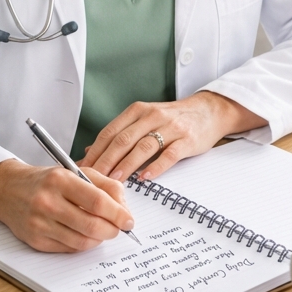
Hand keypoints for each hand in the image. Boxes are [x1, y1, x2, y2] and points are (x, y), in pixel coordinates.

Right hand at [0, 158, 133, 253]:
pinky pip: (69, 249)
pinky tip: (83, 234)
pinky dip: (82, 244)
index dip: (119, 214)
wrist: (7, 189)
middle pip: (92, 226)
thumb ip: (104, 185)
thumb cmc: (45, 180)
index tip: (129, 220)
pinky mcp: (35, 241)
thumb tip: (124, 209)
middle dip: (112, 230)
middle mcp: (47, 202)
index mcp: (60, 180)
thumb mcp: (74, 172)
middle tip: (118, 229)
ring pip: (82, 242)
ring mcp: (39, 223)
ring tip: (102, 231)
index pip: (98, 202)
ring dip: (99, 239)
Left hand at [83, 92, 267, 183]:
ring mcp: (170, 127)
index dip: (95, 152)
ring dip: (127, 165)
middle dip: (106, 161)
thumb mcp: (143, 120)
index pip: (110, 132)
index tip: (83, 168)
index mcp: (137, 111)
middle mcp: (151, 116)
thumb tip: (92, 152)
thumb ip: (120, 134)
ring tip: (115, 181)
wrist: (208, 111)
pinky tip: (146, 177)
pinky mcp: (187, 139)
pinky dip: (156, 166)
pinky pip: (169, 154)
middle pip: (123, 140)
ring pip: (143, 147)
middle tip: (94, 179)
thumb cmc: (172, 119)